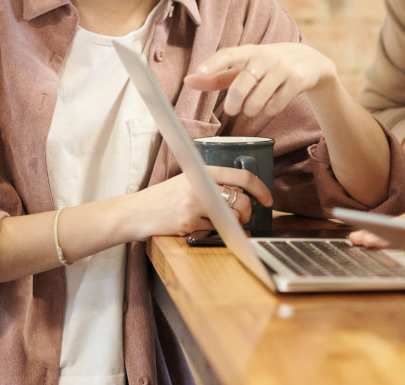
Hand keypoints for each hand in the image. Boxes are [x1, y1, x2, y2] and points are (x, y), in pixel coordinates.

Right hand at [119, 165, 274, 239]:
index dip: (260, 189)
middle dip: (247, 213)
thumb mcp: (186, 181)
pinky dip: (214, 232)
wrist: (137, 212)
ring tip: (222, 223)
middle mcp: (200, 186)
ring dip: (233, 224)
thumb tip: (240, 193)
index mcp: (202, 171)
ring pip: (231, 218)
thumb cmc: (162, 198)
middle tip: (243, 217)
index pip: (241, 177)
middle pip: (241, 201)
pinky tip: (201, 227)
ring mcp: (195, 205)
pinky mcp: (190, 222)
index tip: (268, 199)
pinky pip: (214, 230)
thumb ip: (210, 183)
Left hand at [187, 43, 338, 118]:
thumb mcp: (246, 67)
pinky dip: (270, 110)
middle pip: (240, 87)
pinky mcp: (297, 80)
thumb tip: (188, 81)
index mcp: (250, 51)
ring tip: (253, 108)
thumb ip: (218, 76)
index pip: (228, 54)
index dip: (213, 64)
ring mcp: (283, 68)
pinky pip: (276, 105)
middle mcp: (266, 57)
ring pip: (257, 100)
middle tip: (232, 110)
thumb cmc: (269, 66)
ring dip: (252, 110)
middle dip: (233, 105)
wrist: (311, 62)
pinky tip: (272, 104)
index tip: (199, 72)